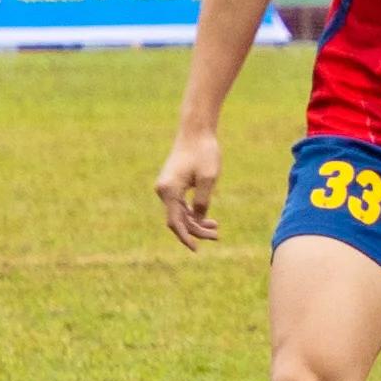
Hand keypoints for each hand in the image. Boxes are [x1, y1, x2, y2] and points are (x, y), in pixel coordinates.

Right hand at [153, 123, 223, 250]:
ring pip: (179, 213)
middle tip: (217, 235)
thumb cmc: (204, 152)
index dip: (186, 237)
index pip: (176, 222)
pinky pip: (179, 205)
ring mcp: (166, 187)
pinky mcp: (171, 184)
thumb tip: (197, 221)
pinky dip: (191, 213)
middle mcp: (163, 190)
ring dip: (195, 222)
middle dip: (195, 230)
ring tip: (216, 227)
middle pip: (177, 220)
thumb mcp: (208, 179)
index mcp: (169, 190)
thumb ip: (202, 202)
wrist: (195, 130)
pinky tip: (207, 217)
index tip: (196, 249)